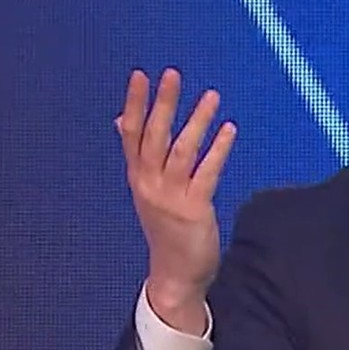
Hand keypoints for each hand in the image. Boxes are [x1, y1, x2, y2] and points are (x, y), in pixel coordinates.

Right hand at [116, 68, 235, 333]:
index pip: (131, 133)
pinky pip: (207, 173)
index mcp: (138, 177)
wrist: (174, 275)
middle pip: (153, 137)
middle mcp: (149, 184)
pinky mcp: (193, 209)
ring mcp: (170, 197)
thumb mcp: (146, 190)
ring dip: (196, 121)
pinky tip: (229, 129)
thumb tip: (118, 121)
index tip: (139, 75)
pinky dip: (218, 149)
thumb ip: (138, 155)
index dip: (134, 103)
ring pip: (181, 151)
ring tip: (211, 96)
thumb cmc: (165, 227)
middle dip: (162, 103)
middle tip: (173, 74)